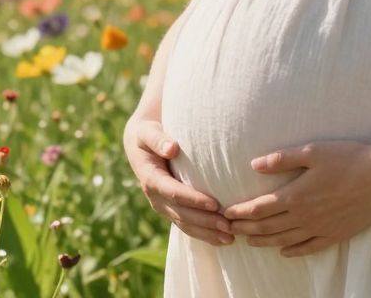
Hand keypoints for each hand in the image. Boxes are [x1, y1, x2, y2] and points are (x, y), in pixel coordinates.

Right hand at [122, 114, 234, 245]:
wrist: (140, 144)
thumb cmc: (148, 134)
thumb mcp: (148, 132)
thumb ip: (158, 139)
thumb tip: (172, 148)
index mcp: (150, 178)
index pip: (173, 192)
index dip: (193, 200)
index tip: (214, 204)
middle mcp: (155, 197)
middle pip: (182, 214)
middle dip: (205, 222)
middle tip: (229, 226)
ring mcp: (163, 206)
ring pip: (185, 224)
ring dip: (207, 233)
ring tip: (230, 238)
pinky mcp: (171, 209)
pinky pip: (187, 225)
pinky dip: (204, 234)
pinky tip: (221, 239)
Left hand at [221, 139, 370, 256]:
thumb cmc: (348, 157)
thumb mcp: (312, 151)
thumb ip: (281, 159)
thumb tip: (254, 164)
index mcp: (296, 195)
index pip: (259, 209)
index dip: (240, 212)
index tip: (226, 213)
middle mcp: (305, 216)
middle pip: (267, 228)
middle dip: (245, 229)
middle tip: (229, 229)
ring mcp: (320, 228)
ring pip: (285, 240)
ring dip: (264, 242)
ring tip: (249, 242)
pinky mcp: (336, 234)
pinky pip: (309, 248)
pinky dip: (293, 251)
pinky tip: (284, 252)